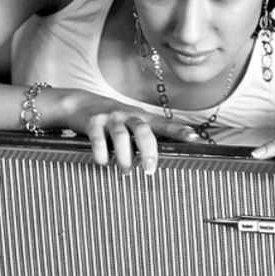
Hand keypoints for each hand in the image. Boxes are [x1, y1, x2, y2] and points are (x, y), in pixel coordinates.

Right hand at [61, 90, 200, 173]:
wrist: (80, 103)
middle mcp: (128, 115)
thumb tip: (159, 160)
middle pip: (143, 131)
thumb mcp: (130, 123)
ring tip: (125, 172)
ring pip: (121, 136)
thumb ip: (144, 137)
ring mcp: (110, 118)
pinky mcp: (92, 122)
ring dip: (125, 157)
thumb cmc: (111, 120)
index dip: (179, 131)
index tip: (194, 138)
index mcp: (141, 117)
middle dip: (148, 151)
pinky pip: (98, 139)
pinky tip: (103, 163)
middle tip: (149, 171)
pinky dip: (101, 153)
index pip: (164, 124)